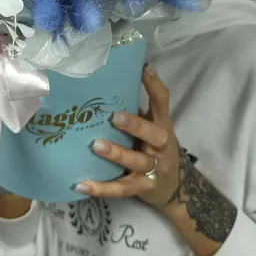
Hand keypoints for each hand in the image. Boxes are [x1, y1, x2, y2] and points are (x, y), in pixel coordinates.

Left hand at [75, 64, 180, 209]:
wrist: (174, 188)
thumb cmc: (153, 147)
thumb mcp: (151, 126)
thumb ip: (135, 110)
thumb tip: (104, 85)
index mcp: (162, 124)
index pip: (162, 102)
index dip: (154, 84)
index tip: (143, 67)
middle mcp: (160, 145)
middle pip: (154, 134)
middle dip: (135, 125)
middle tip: (114, 116)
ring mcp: (153, 169)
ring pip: (137, 161)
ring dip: (117, 154)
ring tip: (96, 145)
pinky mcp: (142, 188)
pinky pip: (121, 188)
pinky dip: (101, 188)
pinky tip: (81, 184)